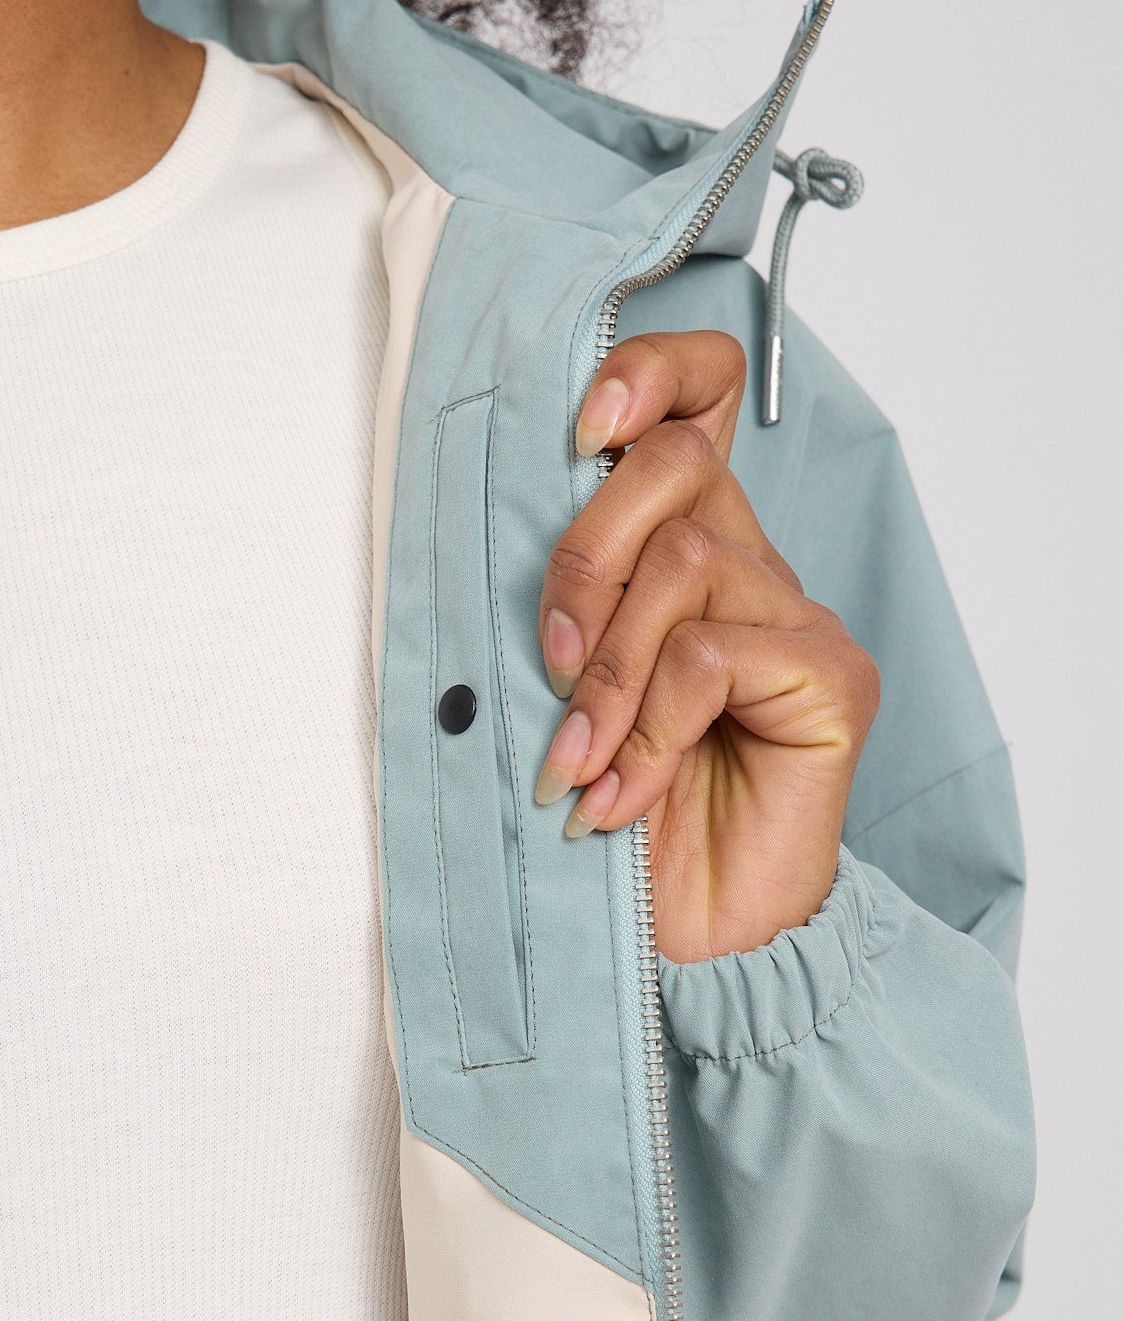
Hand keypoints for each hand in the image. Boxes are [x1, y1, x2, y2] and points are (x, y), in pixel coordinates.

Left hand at [534, 330, 879, 963]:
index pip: (695, 403)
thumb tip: (488, 520)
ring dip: (604, 671)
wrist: (682, 945)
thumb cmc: (608, 814)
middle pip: (674, 467)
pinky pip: (712, 654)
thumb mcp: (555, 689)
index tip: (576, 428)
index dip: (648, 376)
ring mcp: (797, 621)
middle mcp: (748, 568)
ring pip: (687, 561)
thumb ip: (557, 603)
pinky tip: (620, 793)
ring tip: (576, 761)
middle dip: (582, 559)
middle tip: (546, 668)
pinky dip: (646, 725)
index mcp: (682, 549)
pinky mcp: (832, 679)